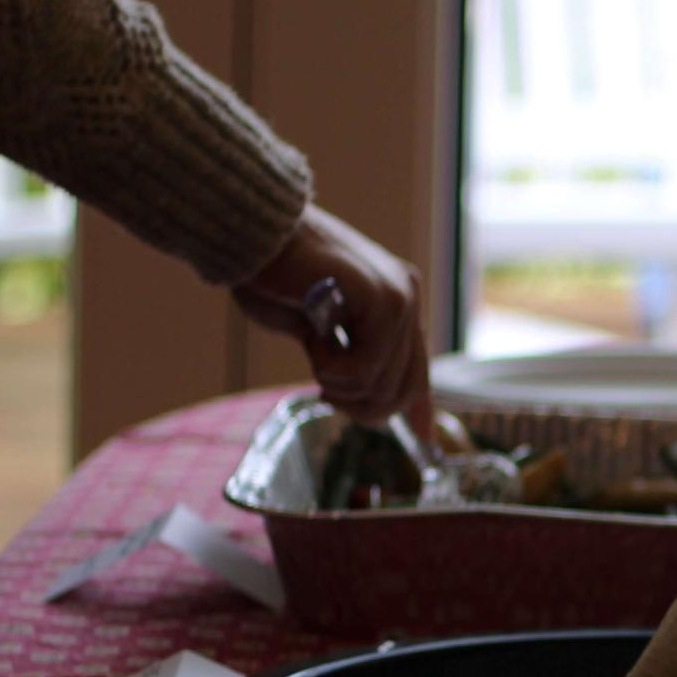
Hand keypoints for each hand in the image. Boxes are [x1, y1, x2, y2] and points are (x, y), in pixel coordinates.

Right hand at [234, 207, 432, 436]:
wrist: (251, 236)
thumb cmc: (273, 280)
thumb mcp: (320, 332)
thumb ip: (352, 360)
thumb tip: (373, 403)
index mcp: (396, 303)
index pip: (419, 371)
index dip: (417, 410)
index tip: (424, 440)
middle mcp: (406, 299)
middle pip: (403, 390)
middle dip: (360, 405)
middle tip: (325, 387)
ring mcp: (400, 298)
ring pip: (381, 384)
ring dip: (336, 381)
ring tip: (314, 344)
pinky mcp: (385, 300)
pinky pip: (365, 369)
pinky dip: (330, 367)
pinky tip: (314, 335)